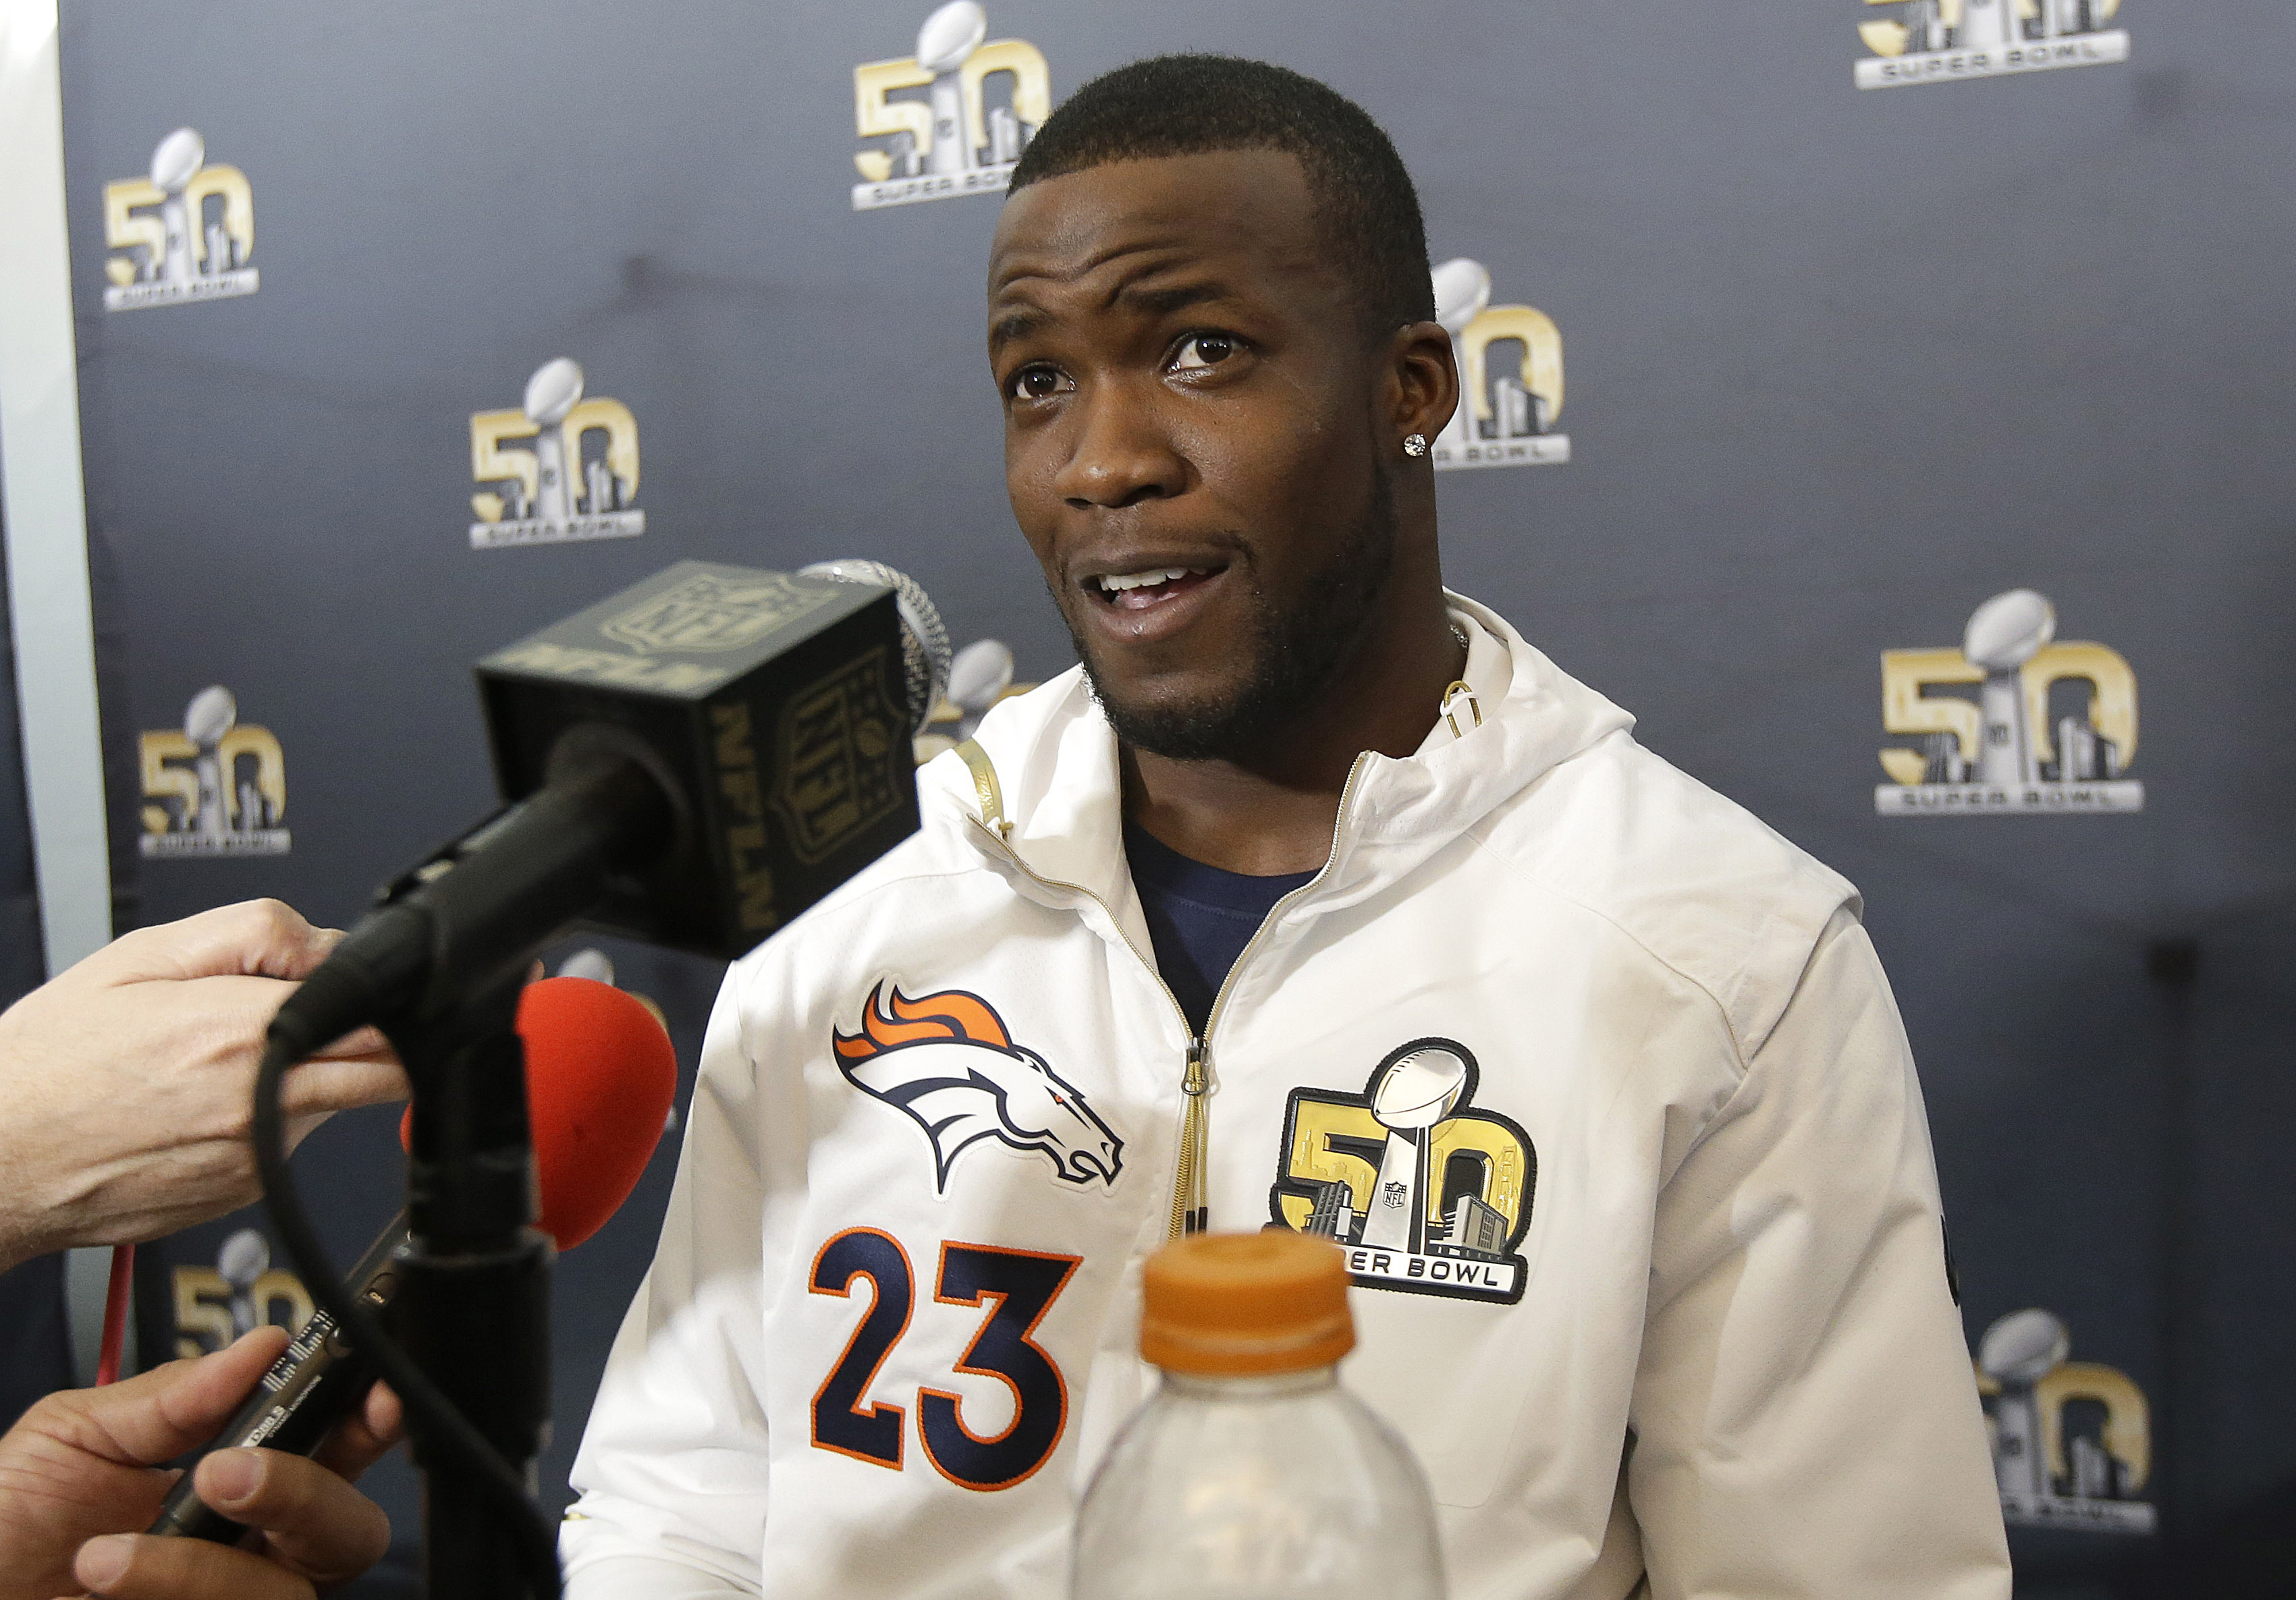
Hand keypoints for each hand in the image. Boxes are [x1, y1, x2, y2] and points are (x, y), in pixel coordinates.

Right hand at [0, 900, 406, 1270]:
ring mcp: (257, 1155)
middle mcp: (262, 1101)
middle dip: (378, 1042)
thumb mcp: (145, 955)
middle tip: (331, 1022)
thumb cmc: (54, 1058)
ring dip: (314, 1078)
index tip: (367, 990)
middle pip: (386, 1072)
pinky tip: (211, 1102)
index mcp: (244, 1032)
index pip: (380, 1018)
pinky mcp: (244, 1190)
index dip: (383, 998)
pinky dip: (274, 1118)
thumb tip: (329, 945)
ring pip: (336, 1105)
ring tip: (230, 1061)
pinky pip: (291, 1143)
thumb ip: (256, 933)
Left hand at [0, 1325, 400, 1598]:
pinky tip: (100, 1591)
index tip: (372, 1395)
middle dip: (302, 1494)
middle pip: (350, 1532)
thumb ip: (172, 1396)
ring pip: (284, 1595)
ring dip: (197, 1571)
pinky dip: (163, 1597)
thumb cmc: (6, 1527)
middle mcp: (256, 1554)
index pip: (342, 1450)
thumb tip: (263, 1345)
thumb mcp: (75, 1437)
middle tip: (225, 1472)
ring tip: (102, 1557)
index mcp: (246, 1484)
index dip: (374, 1421)